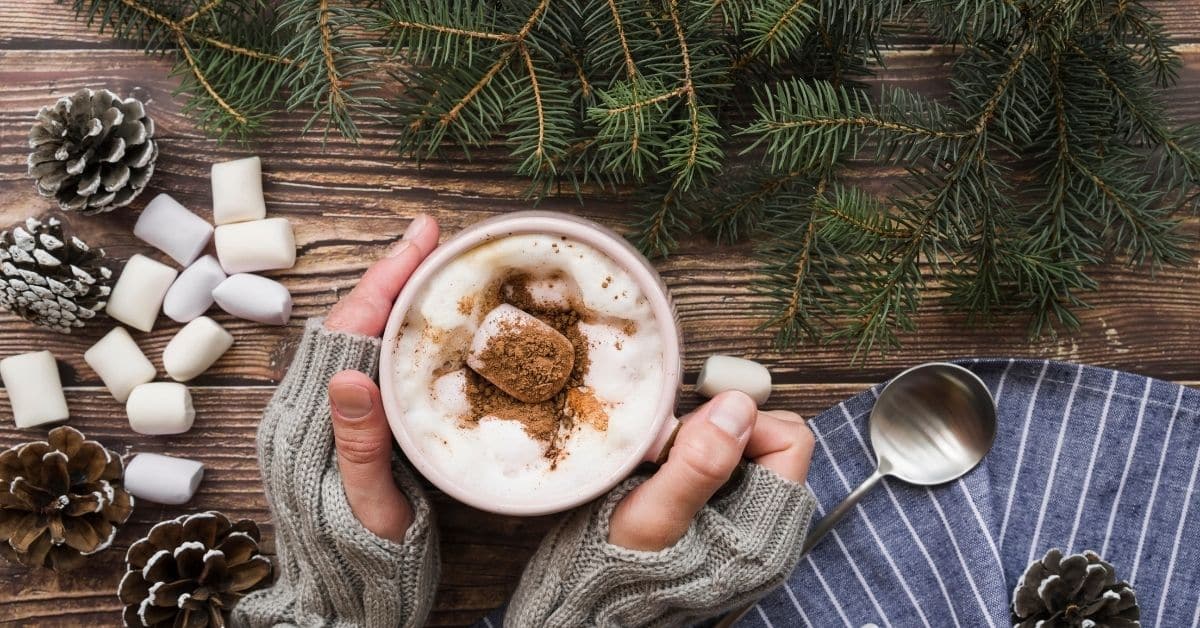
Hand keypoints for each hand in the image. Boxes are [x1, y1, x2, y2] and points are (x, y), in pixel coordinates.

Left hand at [323, 214, 438, 541]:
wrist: (345, 605)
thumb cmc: (364, 565)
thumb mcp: (368, 510)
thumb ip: (357, 446)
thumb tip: (348, 371)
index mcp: (309, 423)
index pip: (350, 330)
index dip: (388, 278)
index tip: (423, 237)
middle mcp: (307, 410)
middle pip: (351, 322)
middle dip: (393, 275)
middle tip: (438, 240)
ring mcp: (321, 418)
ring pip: (358, 339)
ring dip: (394, 298)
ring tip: (434, 267)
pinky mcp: (338, 430)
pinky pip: (365, 364)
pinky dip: (394, 332)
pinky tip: (422, 325)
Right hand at [609, 391, 813, 550]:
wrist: (603, 599)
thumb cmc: (621, 565)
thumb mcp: (652, 515)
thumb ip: (698, 464)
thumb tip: (737, 408)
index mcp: (765, 531)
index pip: (788, 440)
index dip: (743, 422)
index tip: (696, 430)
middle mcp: (767, 527)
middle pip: (769, 439)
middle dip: (723, 428)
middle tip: (675, 446)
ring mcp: (747, 521)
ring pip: (744, 447)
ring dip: (705, 439)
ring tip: (665, 461)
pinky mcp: (726, 517)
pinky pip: (723, 463)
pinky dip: (695, 454)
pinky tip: (667, 471)